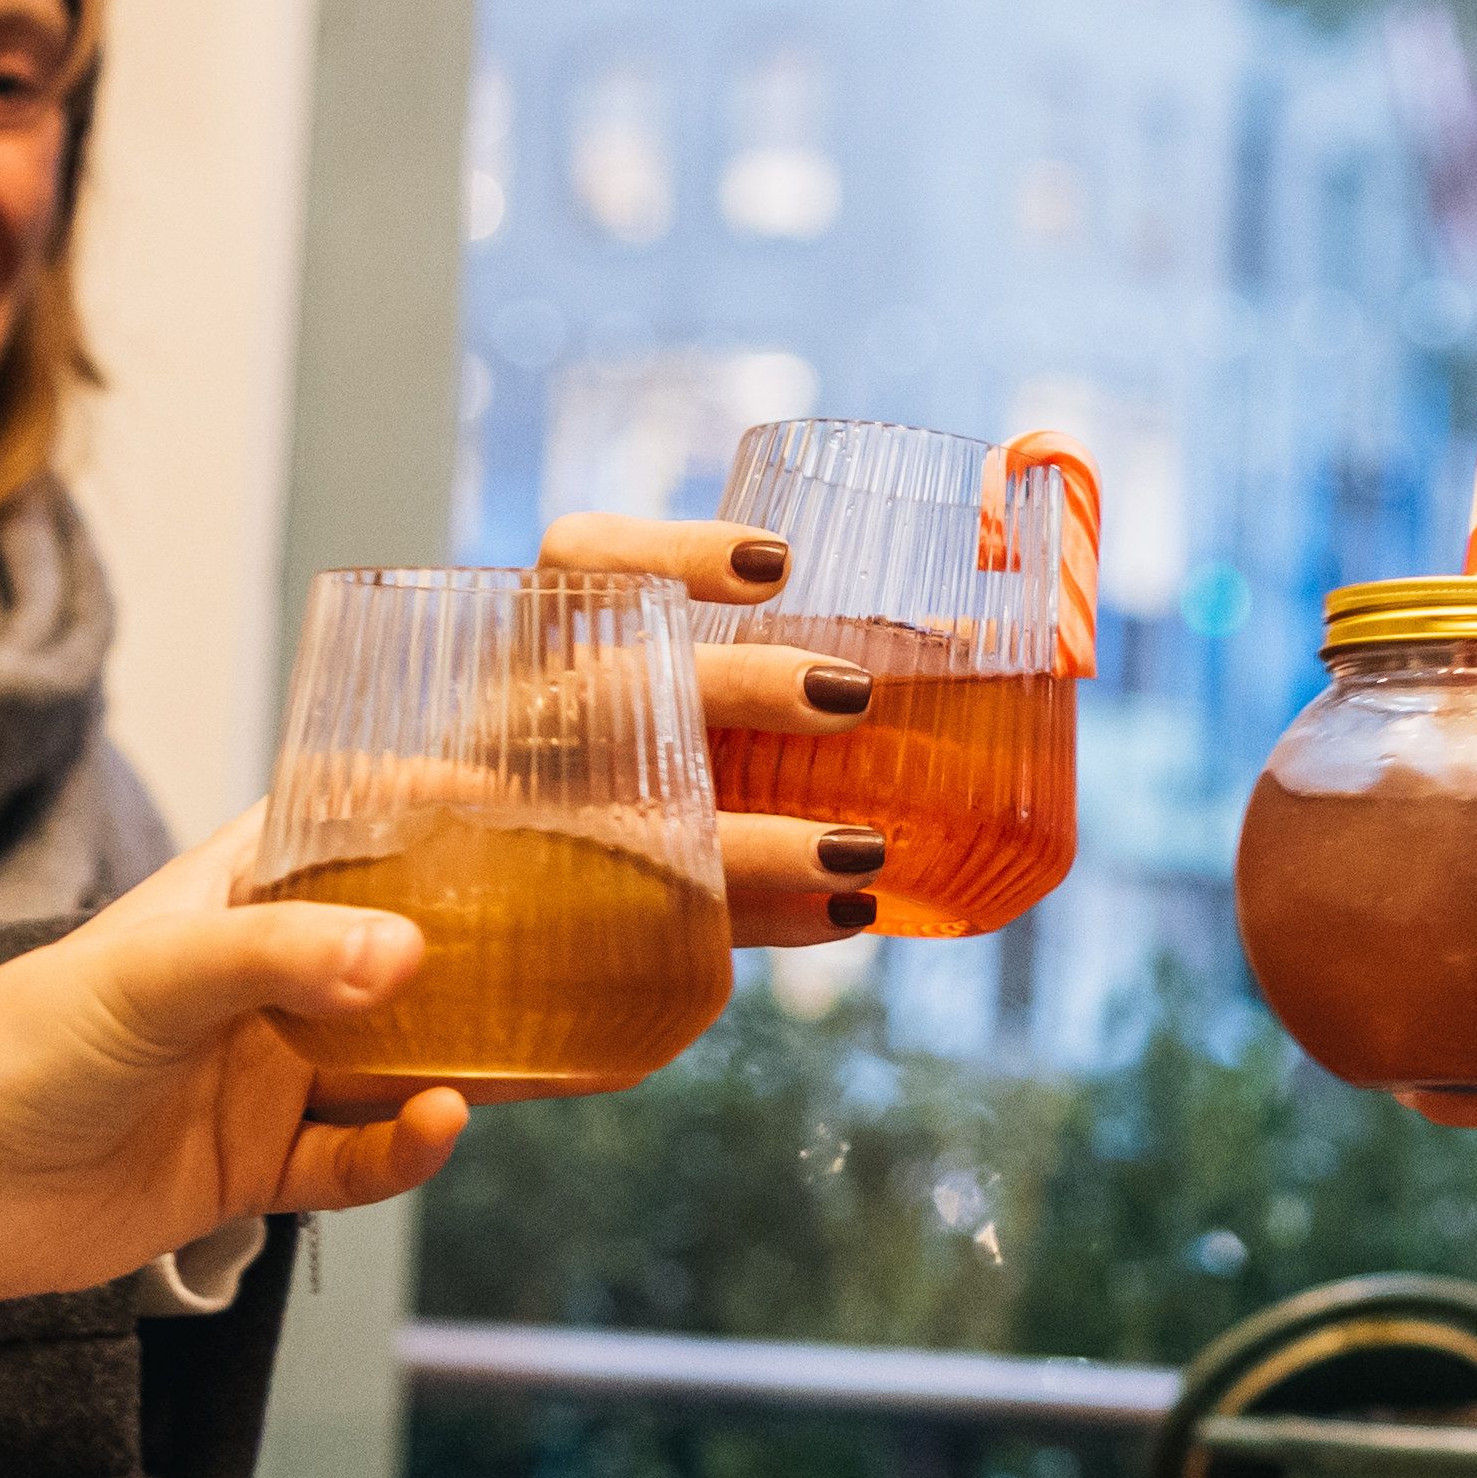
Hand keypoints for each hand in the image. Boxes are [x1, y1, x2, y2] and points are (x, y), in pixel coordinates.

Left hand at [0, 836, 472, 1416]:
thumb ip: (285, 956)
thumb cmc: (14, 1042)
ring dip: (456, 1059)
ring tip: (521, 1050)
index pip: (338, 828)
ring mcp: (258, 1079)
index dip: (418, 806)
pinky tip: (436, 1127)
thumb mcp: (156, 970)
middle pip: (391, 955)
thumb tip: (408, 955)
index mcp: (225, 901)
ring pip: (392, 1061)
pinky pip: (356, 1158)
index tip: (514, 792)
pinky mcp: (252, 1169)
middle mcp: (255, 985)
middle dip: (473, 951)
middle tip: (564, 941)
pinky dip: (403, 1148)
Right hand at [540, 510, 885, 944]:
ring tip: (867, 848)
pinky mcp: (562, 917)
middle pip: (608, 685)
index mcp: (553, 637)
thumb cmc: (635, 752)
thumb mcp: (680, 688)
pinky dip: (763, 920)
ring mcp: (530, 823)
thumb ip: (787, 661)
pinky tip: (849, 914)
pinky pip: (662, 926)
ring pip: (631, 826)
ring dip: (756, 842)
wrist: (498, 909)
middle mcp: (525, 718)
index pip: (578, 559)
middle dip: (734, 689)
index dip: (667, 551)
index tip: (779, 564)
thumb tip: (978, 646)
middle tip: (852, 693)